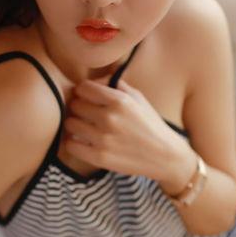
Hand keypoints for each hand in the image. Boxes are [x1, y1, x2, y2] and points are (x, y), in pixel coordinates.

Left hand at [63, 75, 185, 180]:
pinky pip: (70, 145)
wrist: (165, 155)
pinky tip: (83, 142)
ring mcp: (104, 139)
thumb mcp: (138, 98)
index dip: (83, 92)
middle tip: (87, 114)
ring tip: (84, 128)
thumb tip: (95, 80)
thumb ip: (116, 84)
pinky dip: (73, 143)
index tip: (87, 98)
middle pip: (75, 105)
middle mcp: (110, 118)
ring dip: (75, 125)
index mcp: (119, 101)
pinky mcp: (99, 157)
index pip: (83, 88)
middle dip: (79, 108)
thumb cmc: (150, 124)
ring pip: (70, 124)